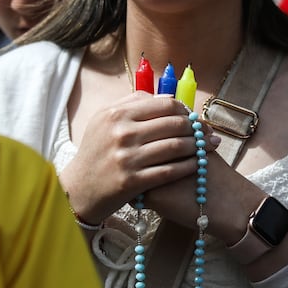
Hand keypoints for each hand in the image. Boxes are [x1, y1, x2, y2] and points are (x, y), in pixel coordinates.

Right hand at [60, 94, 213, 223]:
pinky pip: (170, 171)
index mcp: (117, 114)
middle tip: (208, 133)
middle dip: (198, 128)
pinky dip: (188, 166)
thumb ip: (133, 104)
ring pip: (176, 147)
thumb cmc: (96, 152)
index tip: (194, 118)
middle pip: (174, 124)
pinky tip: (197, 164)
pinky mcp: (132, 182)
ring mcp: (127, 158)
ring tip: (208, 147)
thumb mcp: (105, 120)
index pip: (165, 104)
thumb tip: (167, 97)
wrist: (78, 189)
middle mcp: (122, 133)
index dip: (186, 110)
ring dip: (198, 147)